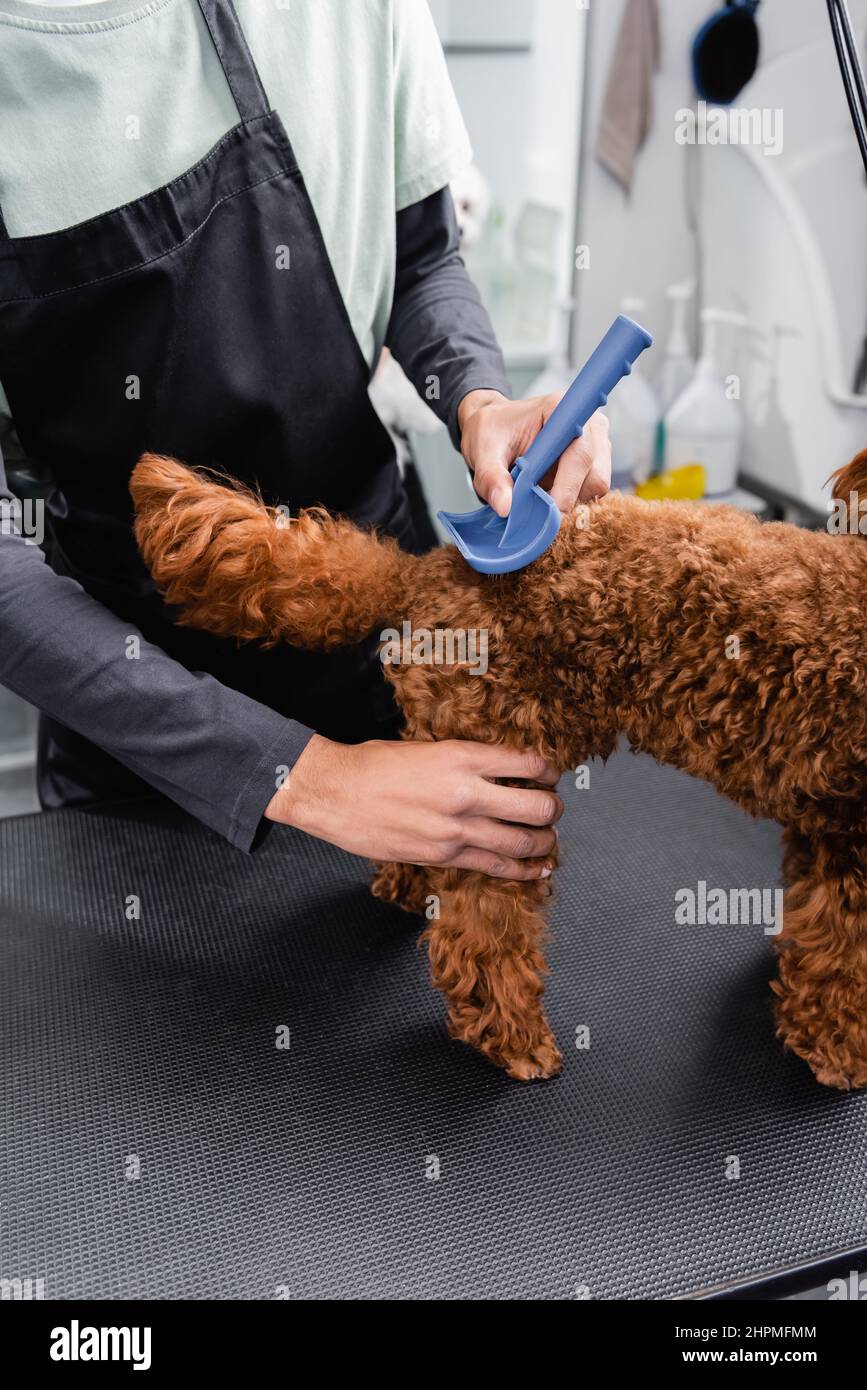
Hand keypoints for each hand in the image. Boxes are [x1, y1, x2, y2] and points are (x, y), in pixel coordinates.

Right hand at [266, 735, 562, 879]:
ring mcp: (455, 829)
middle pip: (535, 806)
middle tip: (553, 806)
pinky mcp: (443, 856)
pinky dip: (523, 869)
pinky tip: (538, 868)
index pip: (527, 764)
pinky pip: (495, 866)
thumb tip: (497, 770)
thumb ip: (464, 761)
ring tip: (550, 837)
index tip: (551, 774)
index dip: (548, 770)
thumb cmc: (372, 765)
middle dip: (553, 808)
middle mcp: (465, 793)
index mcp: (461, 757)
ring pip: (522, 841)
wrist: (334, 793)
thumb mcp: (425, 747)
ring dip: (544, 840)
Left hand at [457, 389, 611, 517]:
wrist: (496, 430)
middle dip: (567, 498)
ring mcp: (596, 444)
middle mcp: (588, 424)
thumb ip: (491, 478)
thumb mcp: (483, 452)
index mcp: (562, 410)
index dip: (568, 486)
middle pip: (595, 476)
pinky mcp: (595, 463)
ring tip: (539, 493)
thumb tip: (505, 507)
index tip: (548, 509)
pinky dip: (570, 500)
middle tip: (536, 505)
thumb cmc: (493, 432)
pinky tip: (547, 491)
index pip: (580, 453)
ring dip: (569, 500)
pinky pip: (591, 492)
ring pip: (595, 488)